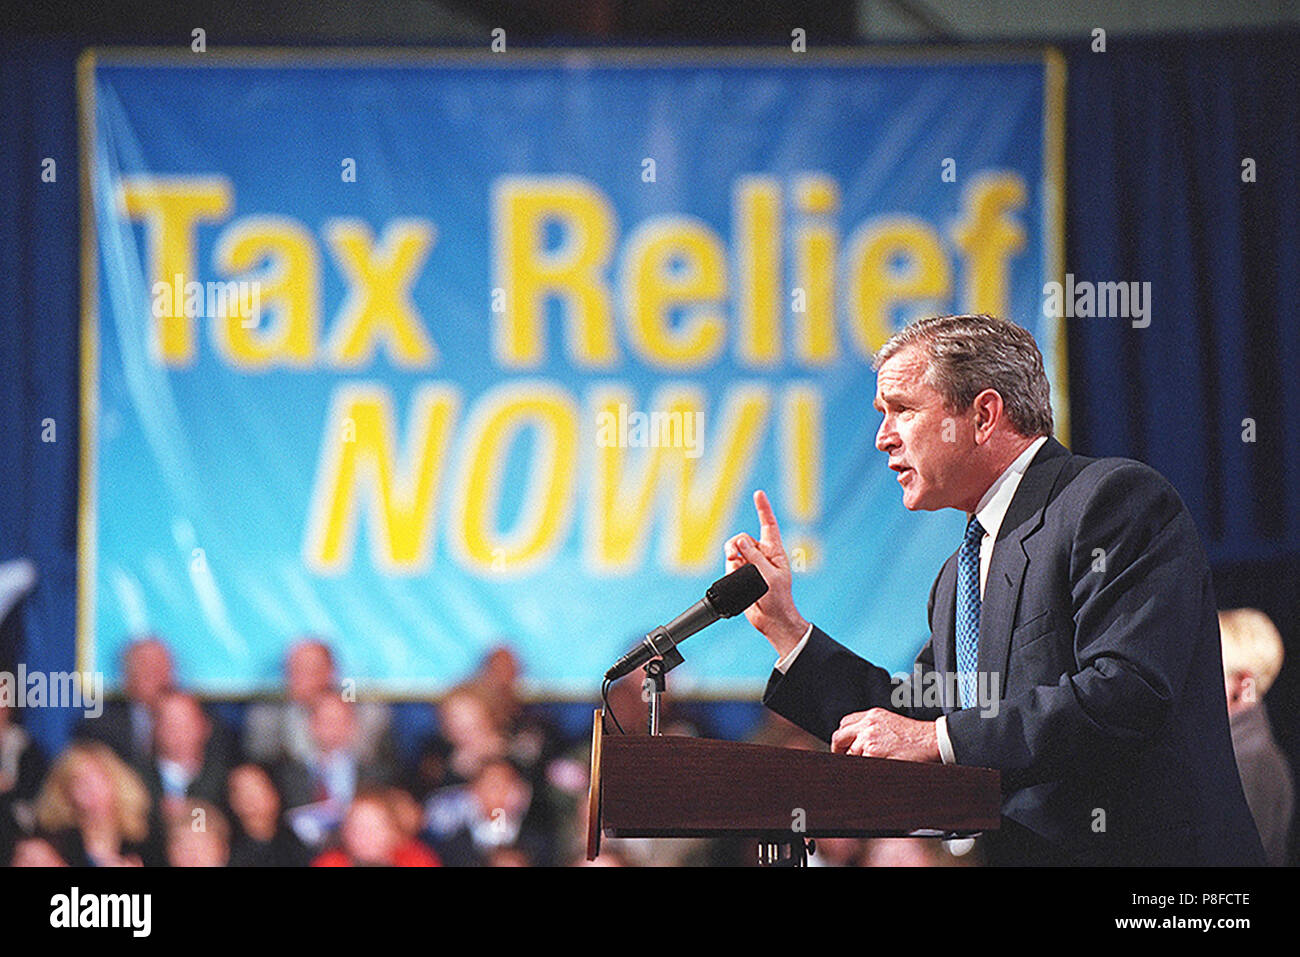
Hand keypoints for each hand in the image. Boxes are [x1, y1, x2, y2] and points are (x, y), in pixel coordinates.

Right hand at [723, 490, 808, 657]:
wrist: (770, 619)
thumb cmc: (778, 598)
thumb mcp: (769, 576)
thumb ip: (755, 557)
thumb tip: (741, 541)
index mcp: (775, 551)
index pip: (768, 525)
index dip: (763, 509)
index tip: (758, 494)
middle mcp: (762, 554)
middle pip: (743, 538)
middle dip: (736, 544)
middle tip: (733, 555)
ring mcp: (750, 564)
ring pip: (734, 550)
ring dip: (732, 556)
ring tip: (735, 567)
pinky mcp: (741, 574)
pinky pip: (730, 564)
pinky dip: (730, 569)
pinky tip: (735, 577)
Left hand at [830, 708, 939, 761]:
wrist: (931, 740)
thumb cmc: (915, 735)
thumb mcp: (890, 722)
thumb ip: (872, 726)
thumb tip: (858, 739)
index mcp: (872, 715)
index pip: (845, 723)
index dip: (842, 736)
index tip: (842, 745)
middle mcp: (868, 724)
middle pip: (839, 736)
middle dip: (838, 749)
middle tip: (842, 758)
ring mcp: (869, 739)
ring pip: (848, 753)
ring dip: (854, 761)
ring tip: (865, 765)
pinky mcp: (874, 753)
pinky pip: (859, 763)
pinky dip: (862, 767)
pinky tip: (873, 767)